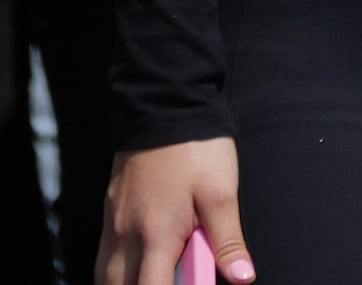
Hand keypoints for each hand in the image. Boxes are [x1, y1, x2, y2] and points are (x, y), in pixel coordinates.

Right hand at [97, 139, 248, 282]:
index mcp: (157, 236)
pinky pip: (104, 257)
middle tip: (175, 277)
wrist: (164, 108)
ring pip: (106, 277)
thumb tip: (242, 278)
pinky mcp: (108, 213)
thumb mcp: (221, 193)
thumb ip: (227, 242)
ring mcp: (112, 226)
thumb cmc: (197, 151)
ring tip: (159, 274)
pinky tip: (140, 265)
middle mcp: (126, 237)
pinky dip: (117, 272)